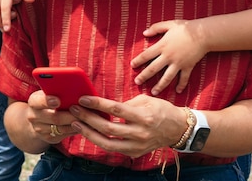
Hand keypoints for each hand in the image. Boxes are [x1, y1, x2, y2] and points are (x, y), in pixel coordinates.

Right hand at [26, 90, 78, 143]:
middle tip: (82, 111)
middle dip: (70, 115)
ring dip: (75, 123)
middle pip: (54, 117)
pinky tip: (83, 124)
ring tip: (87, 118)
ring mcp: (40, 129)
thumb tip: (76, 85)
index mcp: (34, 101)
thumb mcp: (49, 92)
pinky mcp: (48, 138)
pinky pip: (64, 135)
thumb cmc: (49, 100)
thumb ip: (57, 89)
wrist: (38, 118)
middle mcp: (34, 116)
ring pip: (61, 128)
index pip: (39, 101)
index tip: (58, 100)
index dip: (48, 101)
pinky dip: (75, 129)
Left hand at [69, 94, 184, 157]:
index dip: (98, 104)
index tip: (83, 99)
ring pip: (107, 143)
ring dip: (89, 133)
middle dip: (88, 118)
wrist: (177, 129)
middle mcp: (140, 133)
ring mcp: (137, 145)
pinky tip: (88, 132)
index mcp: (144, 117)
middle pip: (108, 128)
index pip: (116, 110)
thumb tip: (105, 105)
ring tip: (75, 123)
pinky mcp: (134, 153)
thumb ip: (126, 103)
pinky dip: (98, 141)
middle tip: (74, 109)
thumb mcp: (146, 100)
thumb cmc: (161, 110)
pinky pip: (112, 148)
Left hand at [130, 20, 207, 94]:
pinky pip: (184, 78)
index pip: (146, 55)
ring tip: (153, 92)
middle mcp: (168, 56)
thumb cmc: (185, 28)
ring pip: (166, 77)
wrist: (203, 34)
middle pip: (153, 69)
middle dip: (144, 76)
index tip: (132, 66)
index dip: (138, 61)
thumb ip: (155, 28)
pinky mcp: (188, 66)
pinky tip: (177, 91)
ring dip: (159, 86)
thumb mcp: (168, 24)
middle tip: (137, 82)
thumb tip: (144, 33)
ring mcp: (178, 63)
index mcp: (162, 46)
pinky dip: (181, 85)